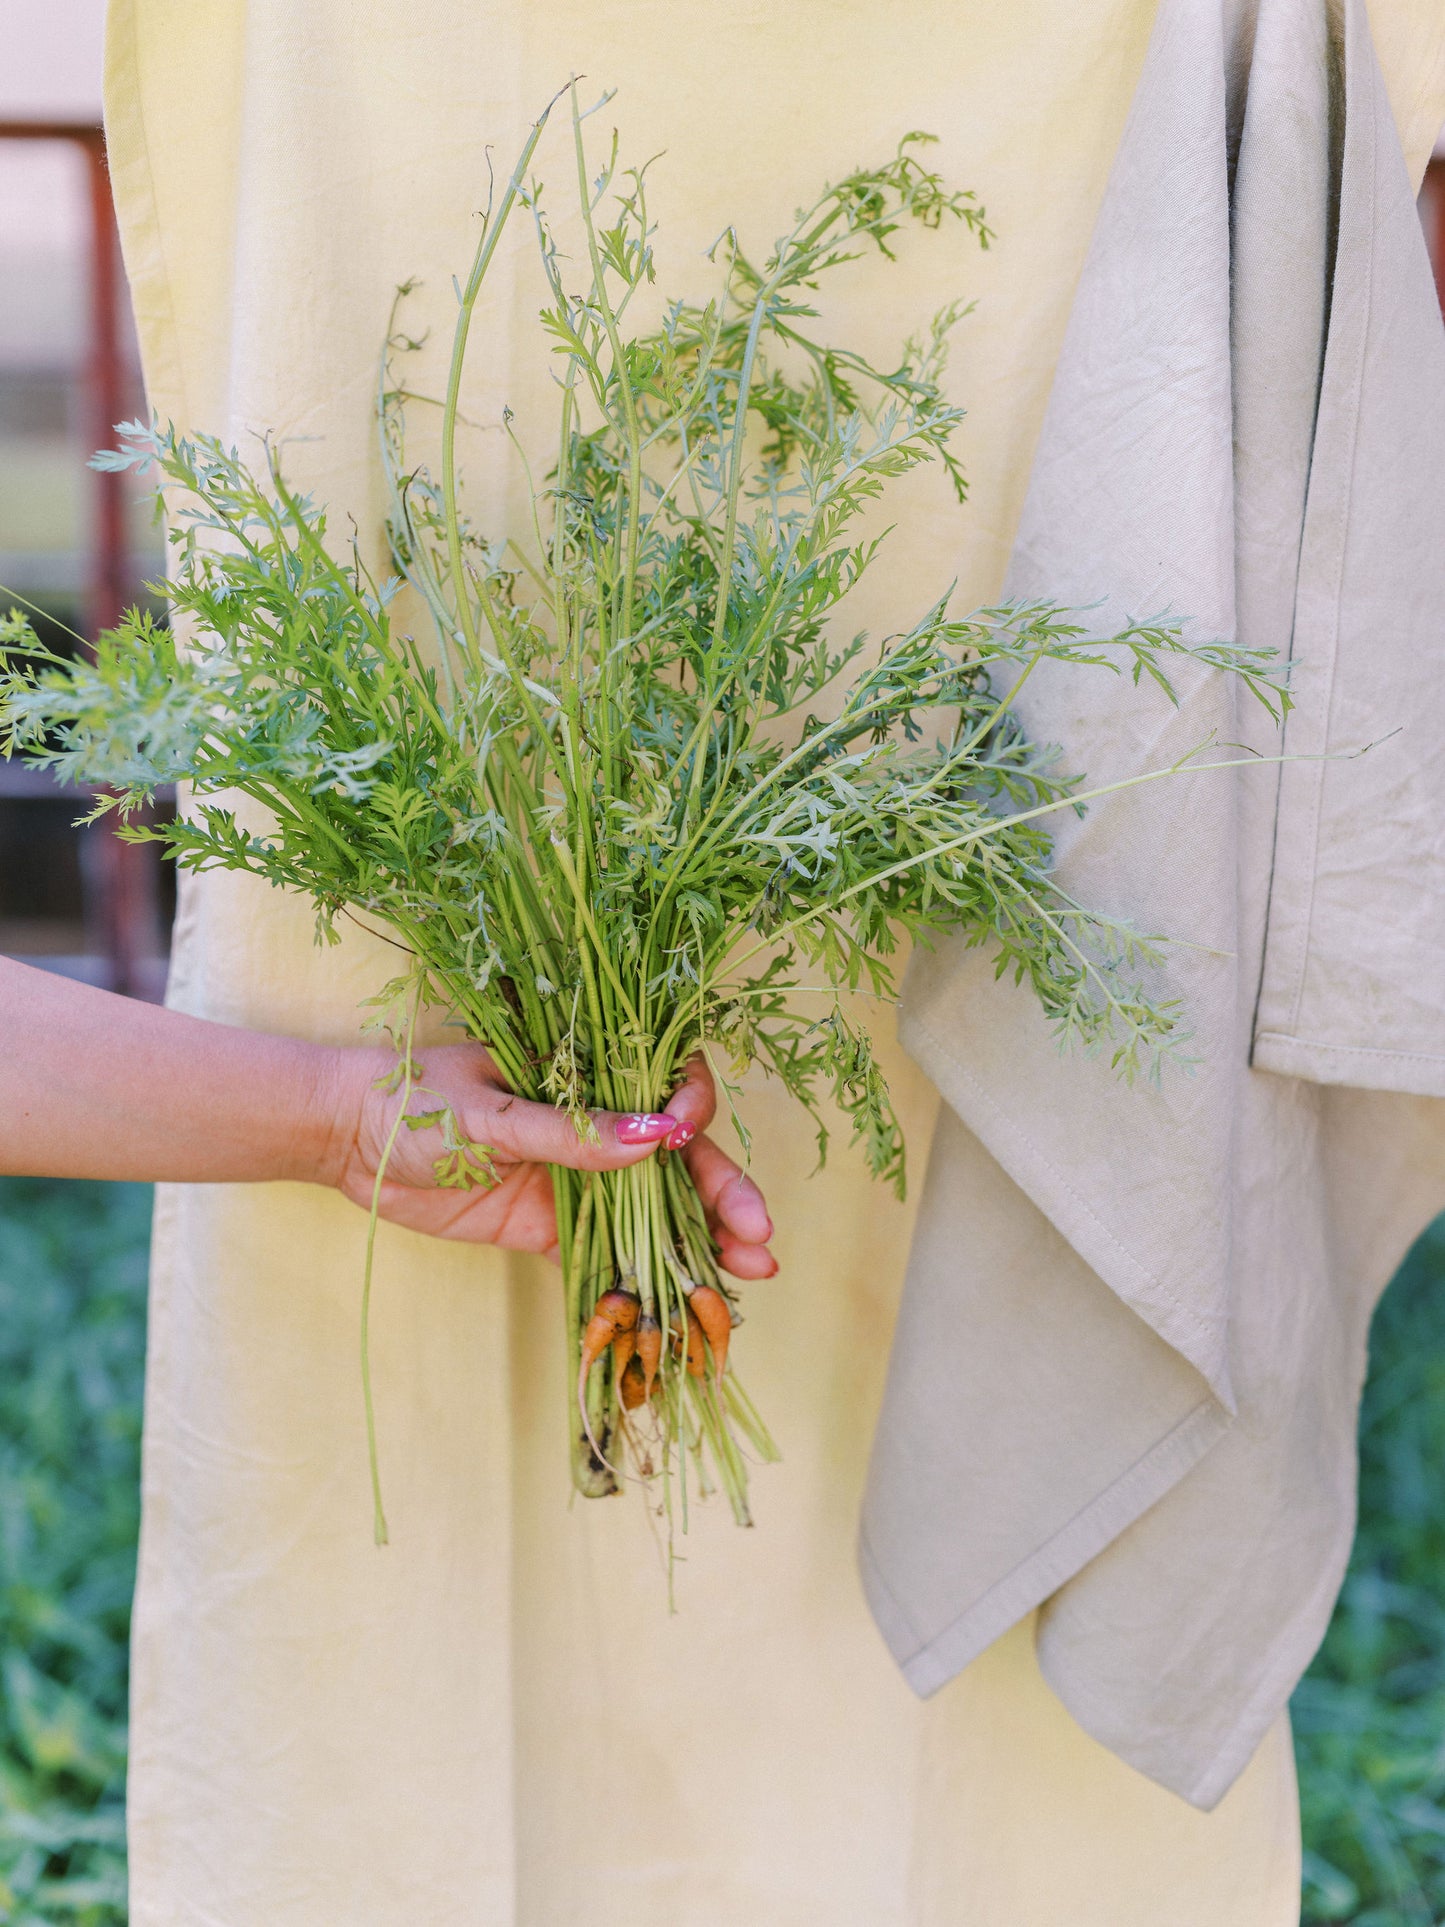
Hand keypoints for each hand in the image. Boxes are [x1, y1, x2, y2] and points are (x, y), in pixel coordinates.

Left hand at [322, 1045, 777, 1277]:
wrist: (344, 1140)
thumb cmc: (415, 1100)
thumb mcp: (494, 1113)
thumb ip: (571, 1131)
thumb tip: (655, 1139)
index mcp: (588, 1072)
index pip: (668, 1085)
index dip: (691, 1110)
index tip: (685, 1131)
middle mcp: (595, 1123)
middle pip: (679, 1159)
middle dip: (725, 1195)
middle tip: (759, 1238)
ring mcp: (576, 1177)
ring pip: (656, 1211)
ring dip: (702, 1242)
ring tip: (748, 1277)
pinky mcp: (549, 1225)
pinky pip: (607, 1254)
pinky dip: (642, 1281)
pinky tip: (679, 1308)